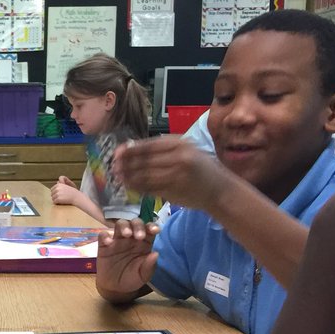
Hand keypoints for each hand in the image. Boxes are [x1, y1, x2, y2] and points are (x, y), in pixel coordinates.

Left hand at [51, 176, 79, 204]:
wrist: (77, 197)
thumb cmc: (72, 192)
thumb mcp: (67, 185)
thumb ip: (61, 184)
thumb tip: (57, 181)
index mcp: (58, 184)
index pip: (52, 189)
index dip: (56, 192)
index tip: (61, 194)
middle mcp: (57, 188)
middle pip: (51, 194)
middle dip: (55, 196)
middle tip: (62, 197)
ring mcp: (57, 193)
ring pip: (52, 198)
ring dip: (56, 200)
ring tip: (63, 199)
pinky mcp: (58, 199)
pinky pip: (54, 202)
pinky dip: (57, 203)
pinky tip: (62, 202)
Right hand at [94, 219, 159, 299]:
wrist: (116, 288)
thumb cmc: (133, 279)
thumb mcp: (143, 275)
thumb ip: (149, 266)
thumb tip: (155, 254)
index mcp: (144, 243)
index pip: (149, 229)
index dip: (152, 226)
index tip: (155, 230)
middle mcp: (132, 238)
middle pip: (135, 223)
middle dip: (138, 226)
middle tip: (139, 236)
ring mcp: (117, 240)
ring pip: (120, 224)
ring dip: (124, 226)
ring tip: (126, 234)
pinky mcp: (104, 245)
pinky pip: (103, 235)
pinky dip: (105, 235)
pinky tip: (108, 242)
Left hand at [113, 136, 229, 210]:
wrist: (220, 189)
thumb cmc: (201, 169)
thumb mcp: (186, 151)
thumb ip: (163, 150)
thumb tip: (132, 150)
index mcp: (181, 143)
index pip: (149, 145)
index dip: (131, 149)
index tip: (117, 153)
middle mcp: (179, 156)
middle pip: (145, 160)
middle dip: (126, 164)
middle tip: (114, 168)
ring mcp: (177, 174)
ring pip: (146, 175)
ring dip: (129, 177)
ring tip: (119, 178)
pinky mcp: (175, 190)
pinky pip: (151, 188)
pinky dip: (138, 188)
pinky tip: (130, 187)